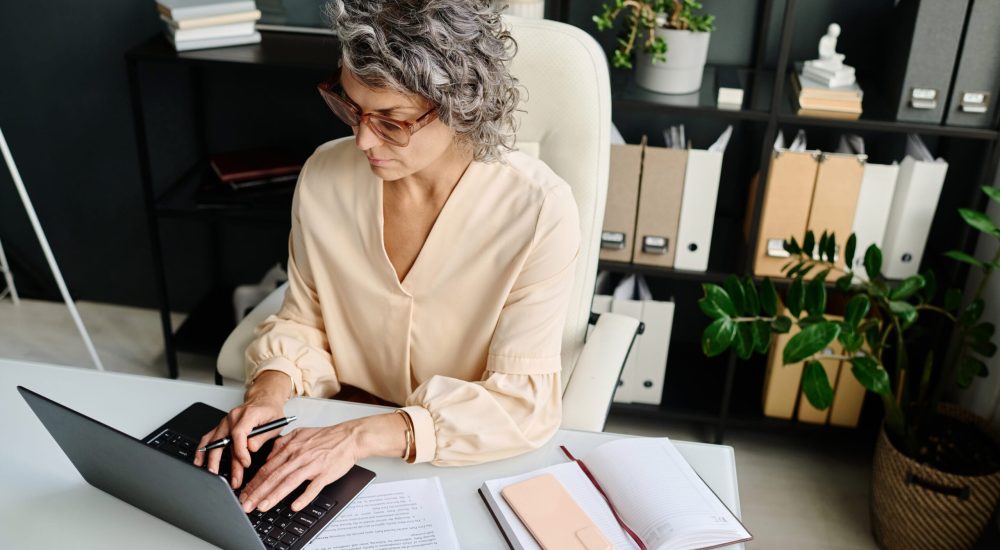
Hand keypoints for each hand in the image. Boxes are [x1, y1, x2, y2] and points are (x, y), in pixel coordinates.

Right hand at [193, 373, 289, 488]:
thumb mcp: (276, 423)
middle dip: (224, 461)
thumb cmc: (270, 411)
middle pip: (223, 440)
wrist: (264, 399)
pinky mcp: (222, 426)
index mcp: (248, 414)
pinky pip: (209, 437)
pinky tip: (200, 460)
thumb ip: (262, 437)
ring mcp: (225, 421)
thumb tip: (250, 448)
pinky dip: (203, 450)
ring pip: (214, 441)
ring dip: (210, 458)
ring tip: (210, 473)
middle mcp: (233, 417)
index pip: (239, 434)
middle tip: (226, 478)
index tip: (246, 463)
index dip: (241, 451)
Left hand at [238, 422, 360, 512]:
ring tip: (262, 506)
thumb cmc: (325, 437)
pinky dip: (304, 497)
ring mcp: (312, 465)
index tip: (244, 494)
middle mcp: (299, 457)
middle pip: (274, 476)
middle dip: (258, 492)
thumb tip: (268, 457)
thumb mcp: (299, 434)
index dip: (254, 482)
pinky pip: (313, 487)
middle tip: (247, 505)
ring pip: (289, 482)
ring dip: (274, 495)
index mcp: (291, 448)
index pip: (267, 468)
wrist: (348, 437)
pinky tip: (295, 506)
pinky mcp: (325, 473)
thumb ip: (281, 444)